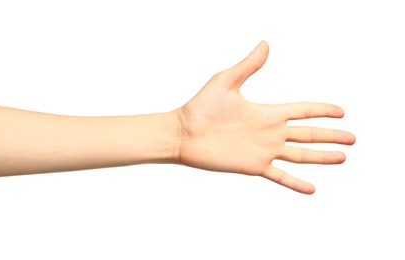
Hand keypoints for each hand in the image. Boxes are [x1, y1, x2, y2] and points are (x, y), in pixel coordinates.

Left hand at [175, 41, 355, 193]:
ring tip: (342, 158)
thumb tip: (265, 44)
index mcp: (266, 112)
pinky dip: (295, 182)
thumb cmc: (201, 107)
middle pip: (308, 134)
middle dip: (330, 135)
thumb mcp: (226, 82)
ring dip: (322, 157)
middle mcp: (269, 132)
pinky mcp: (253, 165)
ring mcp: (263, 150)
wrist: (183, 134)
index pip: (301, 110)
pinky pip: (279, 175)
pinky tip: (311, 188)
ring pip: (300, 155)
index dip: (322, 110)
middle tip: (352, 138)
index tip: (341, 112)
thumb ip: (248, 66)